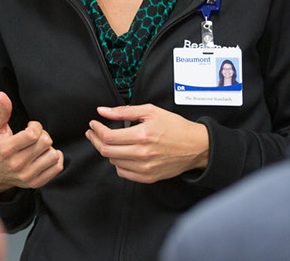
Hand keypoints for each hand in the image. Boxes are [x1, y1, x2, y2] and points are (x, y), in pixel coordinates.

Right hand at [0, 92, 63, 193]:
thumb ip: (2, 111)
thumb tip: (2, 95)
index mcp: (6, 149)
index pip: (33, 134)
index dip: (36, 126)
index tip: (30, 127)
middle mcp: (17, 164)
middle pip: (46, 142)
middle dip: (43, 135)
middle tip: (35, 137)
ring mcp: (27, 175)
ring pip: (53, 154)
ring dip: (48, 148)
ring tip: (38, 148)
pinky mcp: (36, 183)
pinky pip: (57, 167)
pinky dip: (55, 158)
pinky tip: (45, 155)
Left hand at [85, 104, 208, 183]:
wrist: (196, 146)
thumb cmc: (175, 127)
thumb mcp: (150, 112)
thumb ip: (124, 111)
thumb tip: (103, 111)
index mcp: (143, 135)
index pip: (109, 136)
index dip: (97, 130)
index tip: (93, 124)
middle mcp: (143, 154)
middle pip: (107, 150)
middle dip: (95, 140)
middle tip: (93, 132)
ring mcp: (145, 168)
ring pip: (113, 162)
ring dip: (107, 150)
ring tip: (108, 141)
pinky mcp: (148, 177)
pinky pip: (123, 173)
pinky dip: (118, 163)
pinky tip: (120, 154)